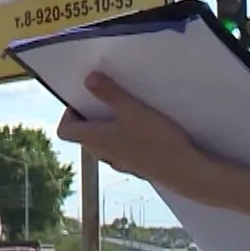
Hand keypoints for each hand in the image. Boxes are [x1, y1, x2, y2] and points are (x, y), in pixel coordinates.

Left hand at [55, 72, 201, 186]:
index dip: (68, 114)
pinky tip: (144, 126)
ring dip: (109, 125)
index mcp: (95, 140)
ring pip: (103, 141)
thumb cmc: (157, 141)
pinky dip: (124, 135)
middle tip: (106, 97)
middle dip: (90, 115)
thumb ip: (110, 93)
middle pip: (83, 134)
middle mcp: (102, 153)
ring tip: (126, 108)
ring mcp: (119, 161)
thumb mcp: (132, 110)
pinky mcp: (135, 165)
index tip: (84, 98)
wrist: (185, 172)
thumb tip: (88, 79)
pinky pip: (121, 147)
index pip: (64, 131)